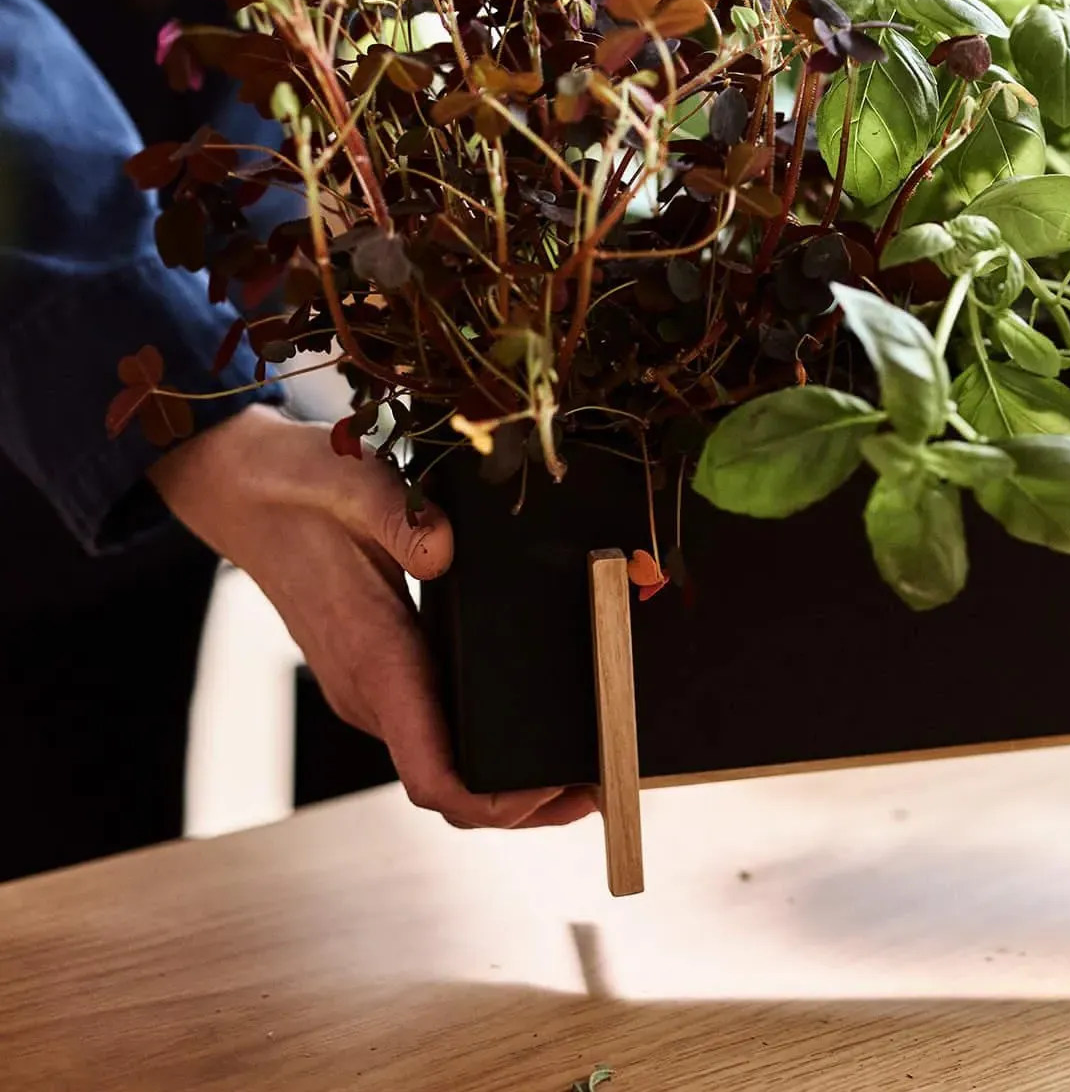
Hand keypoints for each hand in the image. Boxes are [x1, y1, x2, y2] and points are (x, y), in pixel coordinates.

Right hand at [151, 404, 595, 828]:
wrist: (244, 491)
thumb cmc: (303, 487)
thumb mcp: (356, 485)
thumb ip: (401, 518)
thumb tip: (444, 551)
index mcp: (374, 660)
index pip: (432, 774)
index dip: (496, 802)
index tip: (558, 790)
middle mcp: (371, 692)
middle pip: (450, 785)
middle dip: (526, 802)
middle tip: (606, 782)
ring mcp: (372, 689)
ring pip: (444, 766)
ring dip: (510, 782)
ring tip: (587, 764)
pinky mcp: (379, 673)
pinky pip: (436, 733)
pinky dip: (486, 748)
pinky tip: (532, 727)